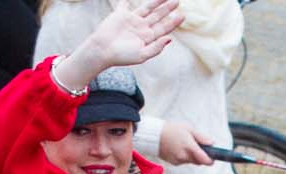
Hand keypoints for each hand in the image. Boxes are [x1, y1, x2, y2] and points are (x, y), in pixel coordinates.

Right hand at [56, 0, 183, 89]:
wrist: (103, 51)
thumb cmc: (122, 56)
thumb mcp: (142, 55)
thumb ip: (156, 47)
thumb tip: (169, 39)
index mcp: (148, 38)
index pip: (164, 28)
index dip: (173, 22)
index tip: (183, 16)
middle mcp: (141, 28)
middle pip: (158, 16)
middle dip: (167, 9)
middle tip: (177, 2)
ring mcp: (132, 20)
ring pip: (147, 8)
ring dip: (156, 2)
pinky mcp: (121, 15)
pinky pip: (125, 5)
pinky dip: (127, 1)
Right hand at [157, 119, 213, 166]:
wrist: (154, 136)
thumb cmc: (172, 130)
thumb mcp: (189, 129)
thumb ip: (202, 137)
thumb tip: (212, 143)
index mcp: (190, 147)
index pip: (205, 160)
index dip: (211, 160)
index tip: (213, 157)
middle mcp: (184, 156)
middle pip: (199, 161)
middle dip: (200, 156)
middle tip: (197, 146)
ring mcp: (179, 161)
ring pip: (191, 162)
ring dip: (192, 156)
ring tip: (185, 145)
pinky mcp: (174, 163)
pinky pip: (184, 162)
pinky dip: (184, 157)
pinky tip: (178, 148)